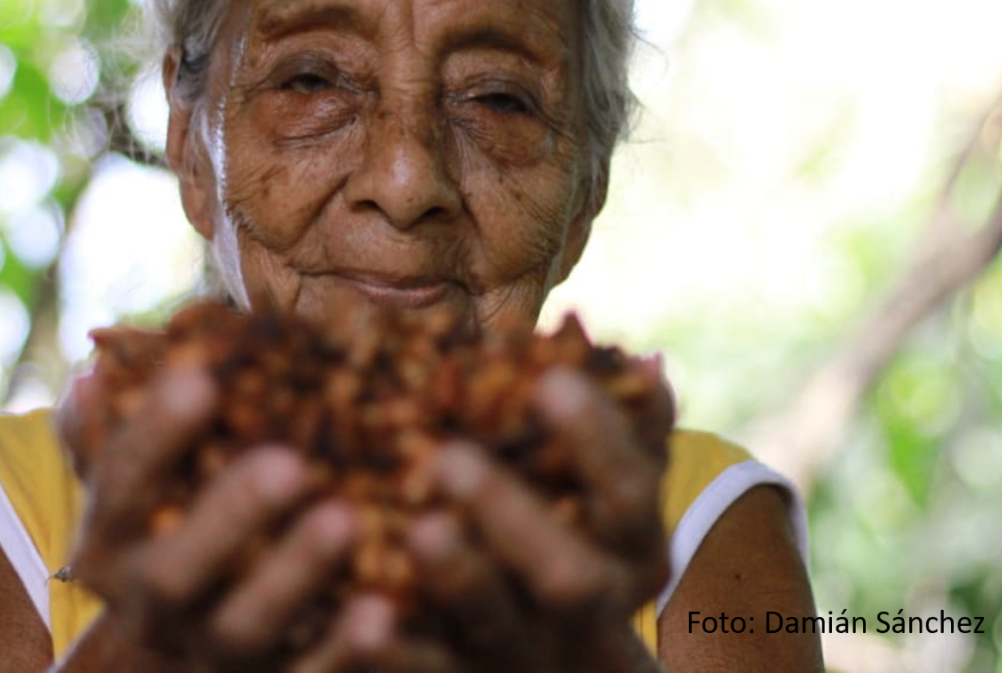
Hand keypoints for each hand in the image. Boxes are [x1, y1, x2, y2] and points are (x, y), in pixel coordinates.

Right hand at [56, 344, 362, 668]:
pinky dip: (341, 649)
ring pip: (241, 628)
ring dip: (292, 575)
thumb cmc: (169, 524)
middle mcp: (150, 604)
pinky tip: (380, 608)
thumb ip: (113, 433)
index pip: (118, 488)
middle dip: (229, 516)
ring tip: (344, 519)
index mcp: (109, 544)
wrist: (181, 643)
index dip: (153, 437)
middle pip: (173, 572)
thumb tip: (96, 376)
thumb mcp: (132, 485)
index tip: (199, 379)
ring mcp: (206, 652)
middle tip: (289, 463)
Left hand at [400, 365, 674, 671]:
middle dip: (513, 515)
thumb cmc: (580, 543)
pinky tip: (362, 615)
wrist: (564, 666)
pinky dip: (397, 652)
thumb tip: (639, 360)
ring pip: (497, 626)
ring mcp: (529, 655)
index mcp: (633, 550)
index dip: (597, 441)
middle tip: (451, 457)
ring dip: (457, 577)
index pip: (629, 495)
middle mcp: (590, 610)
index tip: (550, 378)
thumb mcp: (613, 499)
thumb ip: (627, 434)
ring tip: (419, 528)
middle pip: (570, 576)